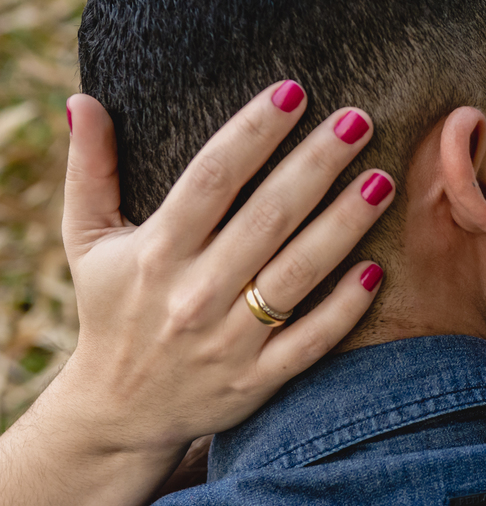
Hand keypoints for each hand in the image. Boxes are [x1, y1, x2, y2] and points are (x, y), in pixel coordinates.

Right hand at [57, 81, 391, 459]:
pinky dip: (343, 308)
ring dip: (344, 225)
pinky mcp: (258, 380)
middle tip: (360, 120)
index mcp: (157, 251)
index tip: (293, 91)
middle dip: (316, 164)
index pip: (211, 177)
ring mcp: (230, 339)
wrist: (118, 414)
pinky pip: (310, 340)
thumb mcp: (86, 242)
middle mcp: (195, 292)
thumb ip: (90, 171)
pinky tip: (376, 270)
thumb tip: (82, 100)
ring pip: (298, 273)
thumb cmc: (112, 313)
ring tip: (382, 180)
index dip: (253, 131)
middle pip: (267, 217)